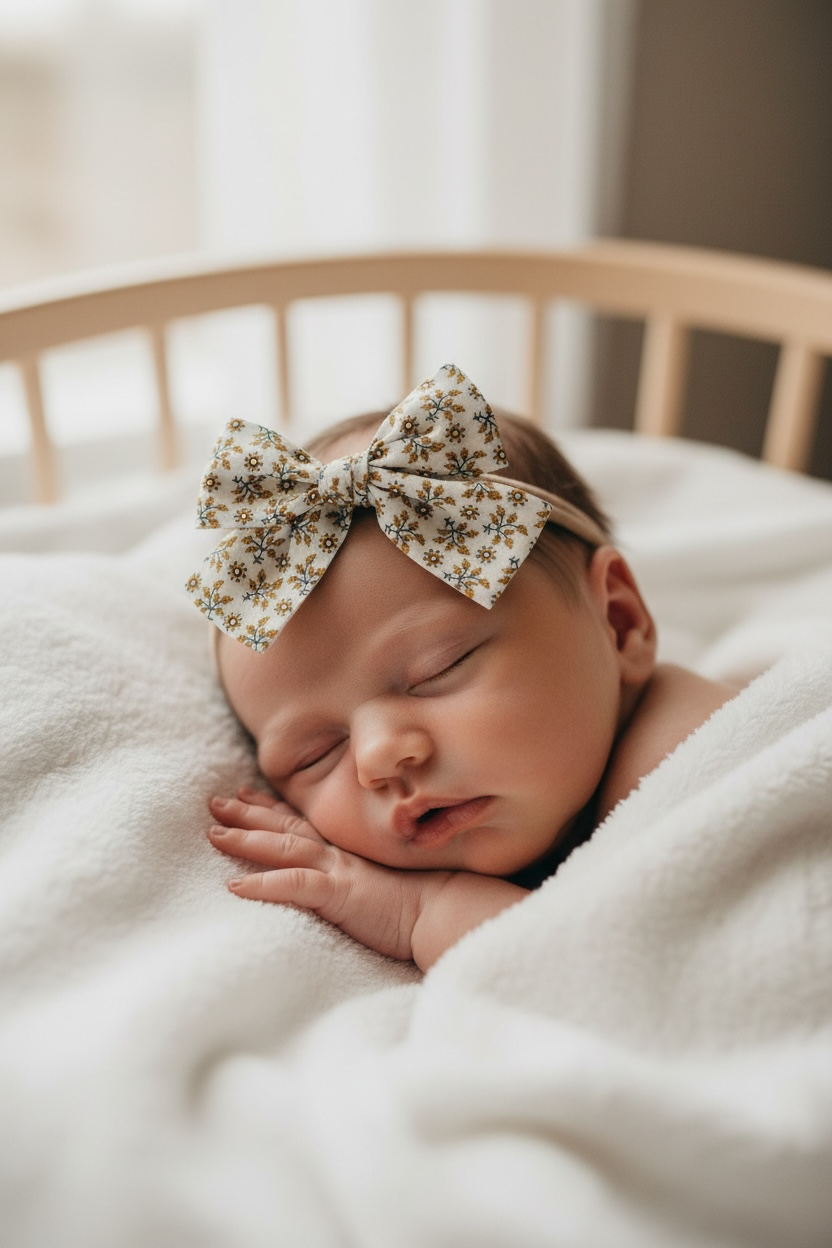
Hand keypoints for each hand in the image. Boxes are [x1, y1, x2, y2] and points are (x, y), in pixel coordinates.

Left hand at [207, 787, 450, 961]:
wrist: (450, 910)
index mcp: (350, 850)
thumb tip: (358, 881)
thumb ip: (367, 875)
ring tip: (213, 834)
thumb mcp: (389, 881)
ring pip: (283, 847)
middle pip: (286, 825)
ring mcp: (339, 871)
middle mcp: (340, 854)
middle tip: (215, 802)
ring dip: (246, 839)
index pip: (305, 822)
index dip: (273, 806)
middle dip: (248, 812)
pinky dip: (263, 884)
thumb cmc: (427, 901)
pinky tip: (234, 886)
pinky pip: (294, 886)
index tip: (246, 793)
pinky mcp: (340, 895)